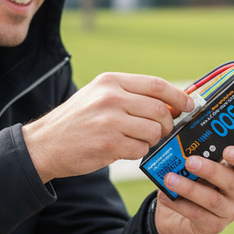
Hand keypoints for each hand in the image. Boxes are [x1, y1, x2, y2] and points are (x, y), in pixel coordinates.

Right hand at [22, 72, 192, 181]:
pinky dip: (138, 152)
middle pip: (159, 110)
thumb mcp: (99, 95)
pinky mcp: (109, 144)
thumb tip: (170, 103)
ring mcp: (110, 121)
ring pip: (153, 131)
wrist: (45, 144)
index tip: (189, 105)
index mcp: (111, 81)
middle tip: (163, 131)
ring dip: (152, 140)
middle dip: (168, 124)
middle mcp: (111, 97)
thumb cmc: (77, 121)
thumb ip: (131, 95)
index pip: (156, 85)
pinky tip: (124, 150)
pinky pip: (141, 149)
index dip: (178, 97)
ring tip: (138, 141)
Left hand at [154, 146, 233, 233]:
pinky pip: (197, 214)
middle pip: (231, 181)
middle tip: (190, 162)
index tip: (227, 150)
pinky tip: (164, 196)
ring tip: (169, 179)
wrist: (174, 217)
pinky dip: (179, 204)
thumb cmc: (189, 183)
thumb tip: (178, 143)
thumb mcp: (192, 169)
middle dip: (210, 170)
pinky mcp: (214, 226)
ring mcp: (228, 212)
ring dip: (189, 188)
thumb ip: (191, 156)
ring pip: (212, 200)